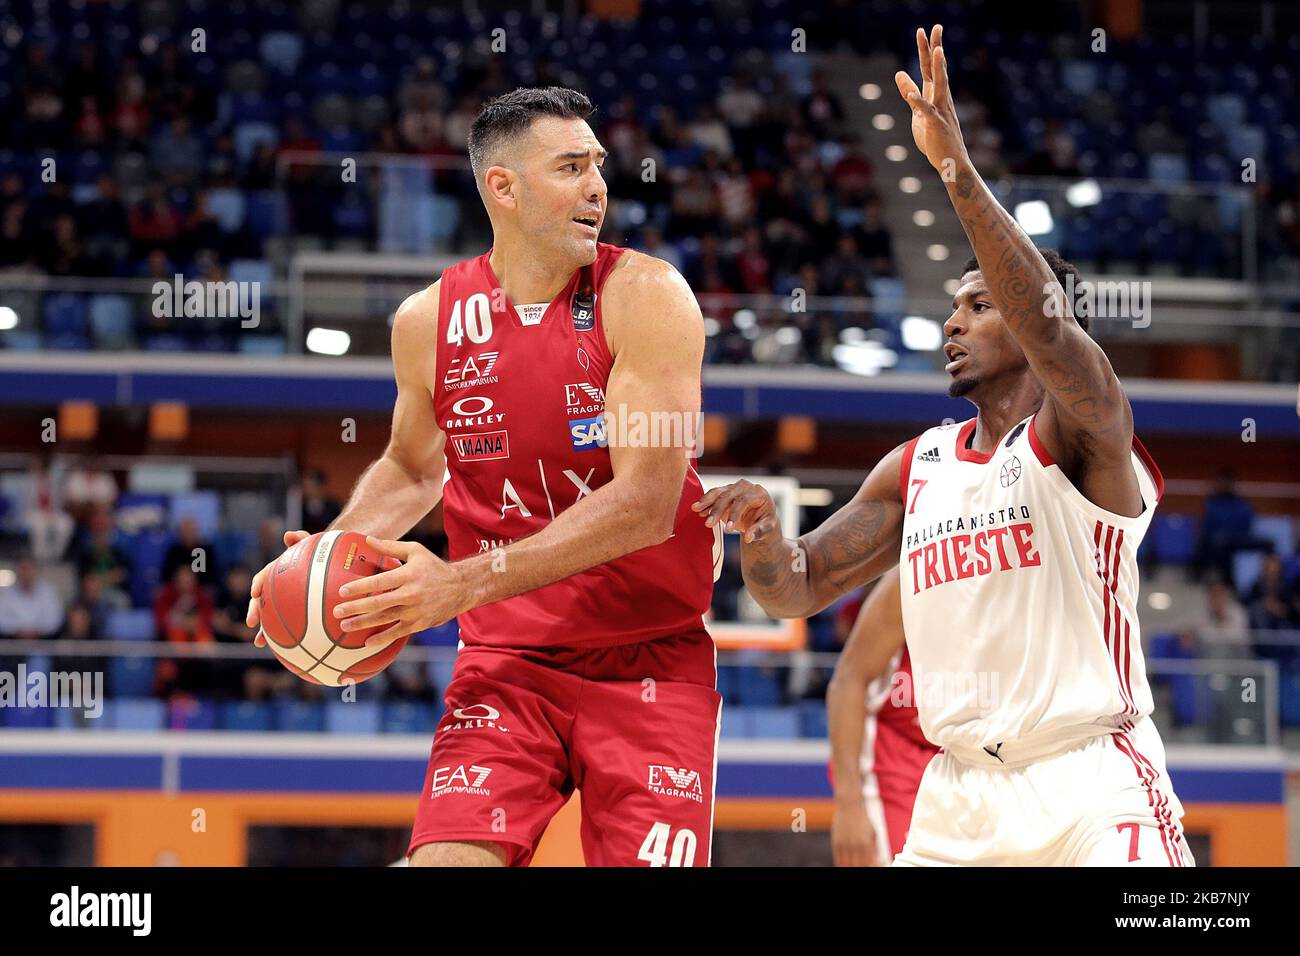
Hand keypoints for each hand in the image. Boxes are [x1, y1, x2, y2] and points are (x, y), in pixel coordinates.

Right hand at [245, 529, 308, 646]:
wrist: (327, 564)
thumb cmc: (318, 553)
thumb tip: (288, 534)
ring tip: (259, 642)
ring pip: (269, 616)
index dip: (258, 584)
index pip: (263, 577)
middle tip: (252, 622)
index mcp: (277, 571)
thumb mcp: (311, 544)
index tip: (255, 592)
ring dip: (263, 630)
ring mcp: (283, 600)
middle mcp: (276, 587)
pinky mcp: (293, 611)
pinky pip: (287, 625)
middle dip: (254, 611)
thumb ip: (300, 539)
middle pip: (260, 600)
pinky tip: (289, 650)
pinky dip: (284, 636)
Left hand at [332, 537, 468, 648]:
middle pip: (378, 603)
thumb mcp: (416, 552)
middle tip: (337, 611)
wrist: (461, 588)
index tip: (342, 591)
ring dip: (363, 624)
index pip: (379, 582)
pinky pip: (397, 633)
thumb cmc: (434, 567)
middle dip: (355, 608)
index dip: (359, 587)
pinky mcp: (419, 623)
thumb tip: (367, 540)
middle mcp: (411, 594)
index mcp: (408, 575)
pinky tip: (367, 641)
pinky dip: (382, 638)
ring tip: (344, 626)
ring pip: (385, 619)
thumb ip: (390, 547)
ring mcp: (415, 611)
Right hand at [691, 479, 779, 542]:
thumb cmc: (764, 522)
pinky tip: (697, 509)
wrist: (759, 517)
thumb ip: (758, 532)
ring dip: (706, 502)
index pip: (744, 501)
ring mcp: (734, 487)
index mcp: (759, 493)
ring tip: (696, 510)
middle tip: (708, 524)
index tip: (728, 529)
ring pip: (718, 492)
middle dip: (717, 509)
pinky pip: (713, 495)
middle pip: (729, 496)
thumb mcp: (767, 529)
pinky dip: (705, 502)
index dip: (735, 514)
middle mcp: (746, 487)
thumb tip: (748, 538)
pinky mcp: (725, 491)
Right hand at [831, 798, 881, 866]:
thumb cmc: (864, 820)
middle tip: (865, 866)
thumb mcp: (873, 833)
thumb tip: (876, 862)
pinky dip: (842, 865)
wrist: (849, 806)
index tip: (874, 866)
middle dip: (862, 868)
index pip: (869, 864)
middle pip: (858, 866)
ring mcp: (844, 844)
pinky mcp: (836, 843)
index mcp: (866, 844)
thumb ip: (874, 849)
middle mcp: (855, 845)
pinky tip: (847, 865)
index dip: (872, 867)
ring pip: (847, 866)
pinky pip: (838, 860)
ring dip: (852, 867)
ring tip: (855, 865)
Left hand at [894, 24, 966, 172]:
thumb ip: (909, 92)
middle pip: (937, 69)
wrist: (949, 161)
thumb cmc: (934, 137)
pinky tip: (911, 95)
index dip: (928, 49)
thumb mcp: (917, 112)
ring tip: (937, 50)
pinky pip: (927, 112)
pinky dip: (918, 103)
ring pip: (940, 85)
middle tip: (934, 27)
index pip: (930, 67)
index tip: (926, 30)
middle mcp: (941, 98)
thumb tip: (899, 74)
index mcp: (935, 94)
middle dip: (935, 48)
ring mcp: (941, 110)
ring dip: (938, 68)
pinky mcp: (936, 125)